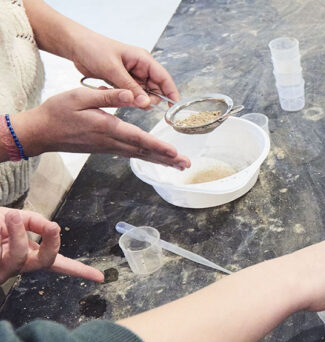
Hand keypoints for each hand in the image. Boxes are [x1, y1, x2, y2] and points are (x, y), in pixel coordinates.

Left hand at [0, 208, 103, 282]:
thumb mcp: (17, 217)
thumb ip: (35, 220)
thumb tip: (53, 228)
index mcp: (32, 253)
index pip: (61, 263)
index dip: (81, 270)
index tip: (100, 277)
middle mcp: (23, 263)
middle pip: (47, 261)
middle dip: (52, 243)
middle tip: (53, 228)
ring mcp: (8, 269)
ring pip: (20, 257)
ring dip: (18, 233)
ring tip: (12, 216)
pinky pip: (3, 253)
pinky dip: (4, 231)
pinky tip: (1, 223)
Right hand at [11, 88, 189, 168]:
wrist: (40, 132)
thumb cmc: (57, 112)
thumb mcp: (81, 96)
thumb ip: (109, 95)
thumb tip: (133, 95)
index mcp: (108, 128)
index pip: (139, 139)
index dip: (159, 147)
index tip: (175, 153)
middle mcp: (111, 142)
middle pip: (144, 152)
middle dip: (167, 159)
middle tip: (186, 165)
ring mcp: (108, 148)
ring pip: (139, 155)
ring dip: (159, 160)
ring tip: (177, 164)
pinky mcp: (104, 148)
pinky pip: (130, 154)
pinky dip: (146, 156)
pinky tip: (154, 157)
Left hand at [71, 32, 178, 108]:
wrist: (75, 46)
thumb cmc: (94, 49)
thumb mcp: (113, 69)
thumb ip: (130, 88)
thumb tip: (146, 103)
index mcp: (143, 60)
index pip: (164, 78)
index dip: (171, 93)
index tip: (172, 107)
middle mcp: (141, 68)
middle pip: (155, 90)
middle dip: (148, 99)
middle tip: (136, 104)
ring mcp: (132, 76)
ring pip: (142, 95)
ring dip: (133, 100)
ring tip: (118, 96)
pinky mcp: (123, 82)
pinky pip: (130, 95)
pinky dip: (123, 98)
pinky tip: (109, 91)